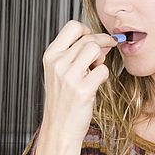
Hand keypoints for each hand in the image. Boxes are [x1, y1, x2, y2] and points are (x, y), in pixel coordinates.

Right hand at [41, 20, 117, 141]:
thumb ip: (75, 54)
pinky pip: (102, 70)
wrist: (60, 128)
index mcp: (51, 55)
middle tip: (103, 55)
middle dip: (102, 44)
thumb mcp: (61, 73)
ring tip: (95, 71)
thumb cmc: (64, 100)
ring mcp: (69, 77)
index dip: (88, 30)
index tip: (94, 40)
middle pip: (88, 38)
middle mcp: (58, 63)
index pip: (73, 27)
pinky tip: (96, 84)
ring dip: (101, 58)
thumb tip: (101, 40)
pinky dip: (103, 75)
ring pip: (95, 50)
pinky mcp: (83, 90)